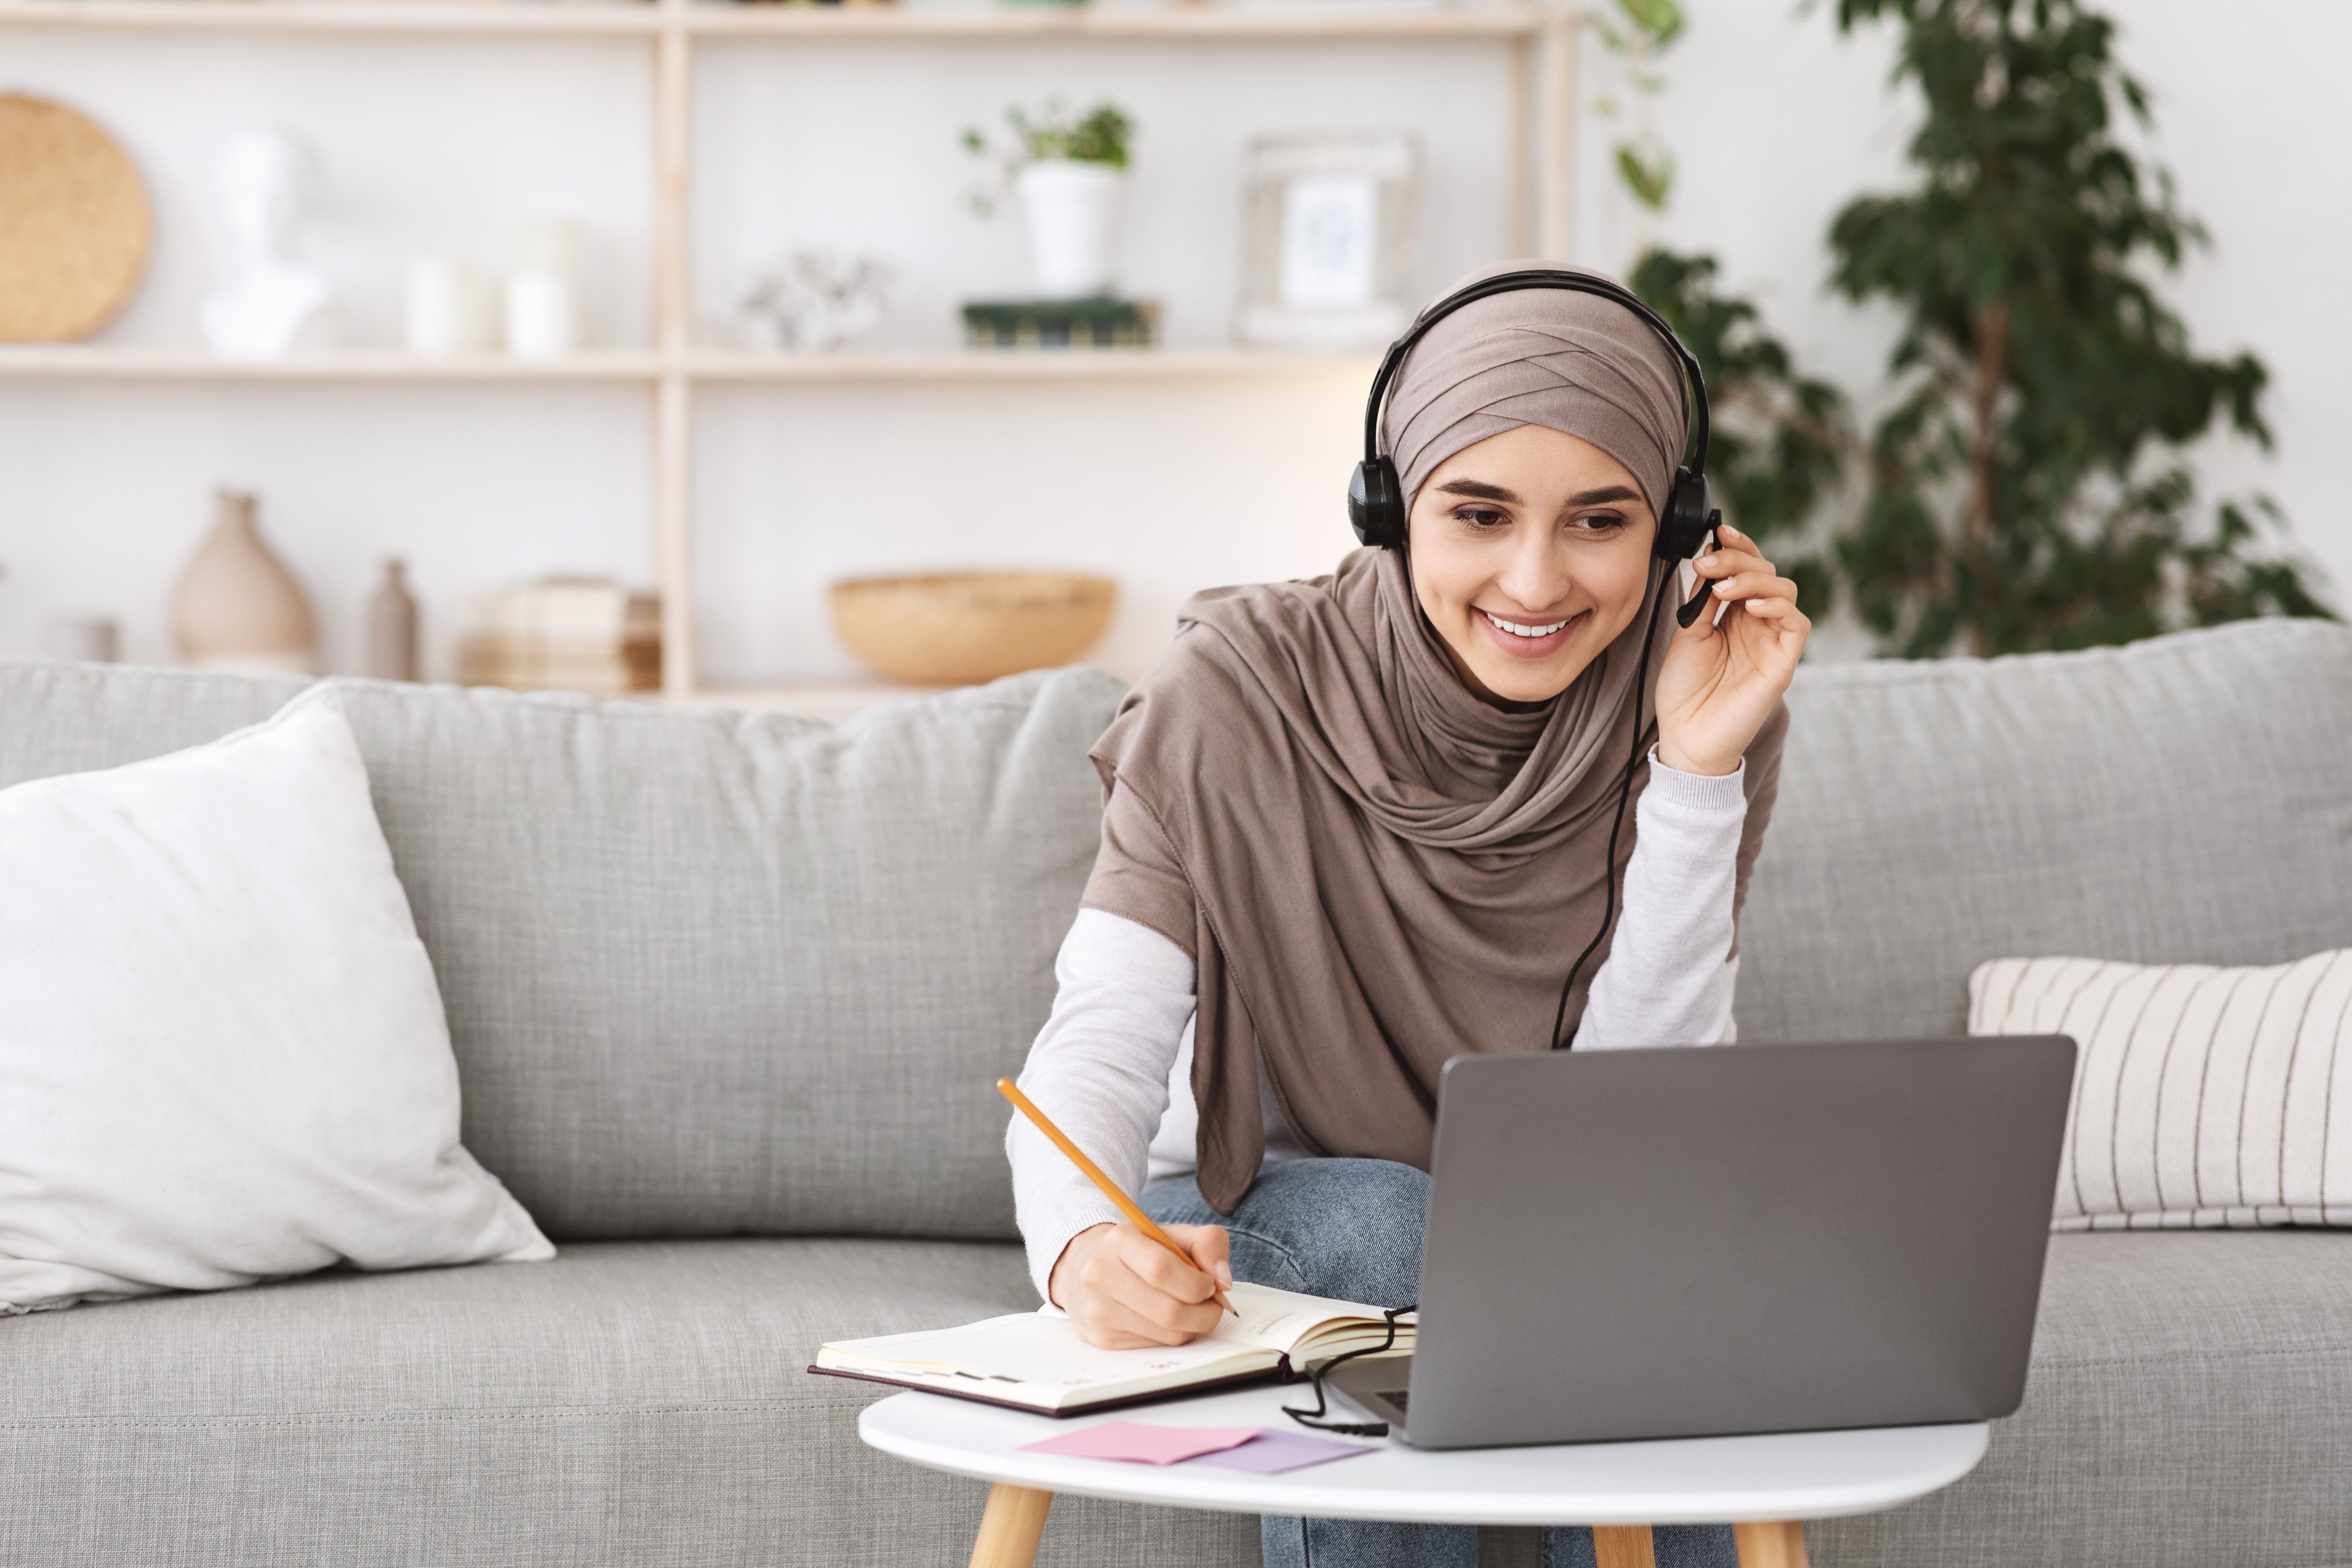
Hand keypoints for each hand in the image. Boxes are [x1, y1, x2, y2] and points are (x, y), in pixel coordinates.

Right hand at [1049, 1221, 1232, 1349]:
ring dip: (1192, 1327)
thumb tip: (1224, 1282)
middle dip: (1204, 1313)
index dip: (1197, 1283)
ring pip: (1167, 1335)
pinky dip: (1172, 1336)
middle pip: (1169, 1311)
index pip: (1162, 1269)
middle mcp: (1101, 1275)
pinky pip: (1155, 1347)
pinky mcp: (1102, 1339)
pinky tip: (1167, 1320)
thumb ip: (1208, 1244)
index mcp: (1120, 1241)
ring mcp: (1098, 1311)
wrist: (1087, 1267)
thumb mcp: (1175, 1234)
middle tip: (1211, 1305)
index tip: (1210, 1284)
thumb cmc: (1142, 1250)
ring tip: (1191, 1310)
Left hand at [1654, 523, 1808, 776]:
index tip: (1718, 531)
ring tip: (1722, 589)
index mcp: (1735, 616)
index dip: (1738, 548)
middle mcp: (1757, 624)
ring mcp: (1773, 641)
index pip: (1747, 570)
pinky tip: (1749, 605)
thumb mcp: (1687, 634)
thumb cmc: (1684, 691)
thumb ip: (1702, 600)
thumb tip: (1709, 562)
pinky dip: (1776, 605)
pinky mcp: (1784, 661)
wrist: (1686, 736)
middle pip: (1766, 573)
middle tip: (1709, 563)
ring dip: (1754, 579)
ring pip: (1783, 590)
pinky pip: (1797, 622)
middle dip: (1738, 560)